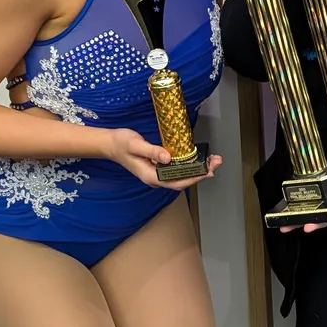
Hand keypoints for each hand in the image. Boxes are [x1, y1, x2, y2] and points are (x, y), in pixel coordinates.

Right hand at [103, 127, 221, 189]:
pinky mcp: (159, 167)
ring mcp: (158, 174)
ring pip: (182, 176)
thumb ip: (151, 151)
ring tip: (213, 160)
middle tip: (216, 162)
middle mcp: (156, 179)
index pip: (176, 182)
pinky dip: (190, 165)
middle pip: (183, 181)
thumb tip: (168, 158)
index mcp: (151, 177)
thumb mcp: (135, 145)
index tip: (206, 171)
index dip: (193, 178)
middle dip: (201, 173)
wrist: (110, 144)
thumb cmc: (121, 144)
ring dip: (198, 169)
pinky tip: (198, 159)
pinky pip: (178, 170)